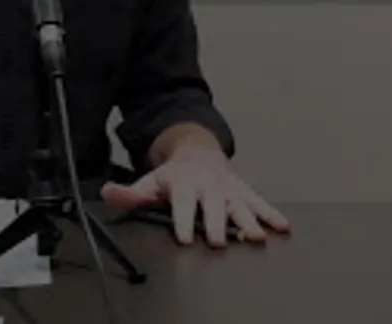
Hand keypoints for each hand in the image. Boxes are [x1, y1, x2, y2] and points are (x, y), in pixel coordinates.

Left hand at [101, 146, 289, 246]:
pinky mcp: (243, 191)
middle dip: (218, 224)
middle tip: (220, 241)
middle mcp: (209, 185)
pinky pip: (259, 202)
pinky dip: (272, 214)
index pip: (183, 203)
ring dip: (249, 221)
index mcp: (184, 183)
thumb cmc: (174, 174)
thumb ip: (129, 193)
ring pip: (240, 205)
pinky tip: (282, 226)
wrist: (198, 150)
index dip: (184, 220)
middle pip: (214, 207)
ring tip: (257, 236)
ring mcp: (228, 188)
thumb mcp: (149, 181)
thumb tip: (109, 192)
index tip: (187, 237)